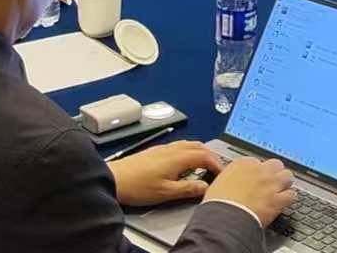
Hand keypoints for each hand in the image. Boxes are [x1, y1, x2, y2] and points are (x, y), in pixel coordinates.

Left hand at [109, 141, 223, 206]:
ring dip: (200, 152)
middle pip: (198, 146)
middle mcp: (171, 149)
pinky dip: (188, 151)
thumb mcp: (166, 192)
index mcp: (177, 157)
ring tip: (204, 165)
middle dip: (211, 156)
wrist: (114, 179)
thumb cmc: (137, 186)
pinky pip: (178, 146)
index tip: (223, 174)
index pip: (205, 156)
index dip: (217, 164)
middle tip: (217, 168)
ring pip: (188, 144)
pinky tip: (184, 162)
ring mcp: (162, 149)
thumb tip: (205, 187)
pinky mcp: (155, 152)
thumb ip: (188, 189)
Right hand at [206, 157, 295, 226]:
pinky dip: (288, 198)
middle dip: (275, 173)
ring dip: (284, 183)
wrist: (225, 217)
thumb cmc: (219, 203)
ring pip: (287, 176)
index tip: (257, 178)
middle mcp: (259, 170)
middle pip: (276, 164)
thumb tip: (231, 182)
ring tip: (280, 190)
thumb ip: (230, 178)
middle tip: (271, 182)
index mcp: (242, 164)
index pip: (256, 162)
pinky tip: (283, 202)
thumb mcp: (219, 183)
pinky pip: (291, 194)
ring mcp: (270, 184)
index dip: (258, 172)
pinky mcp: (278, 199)